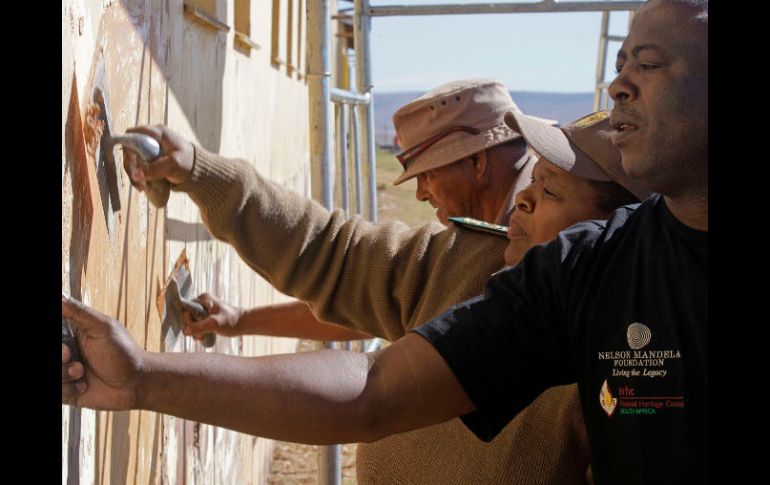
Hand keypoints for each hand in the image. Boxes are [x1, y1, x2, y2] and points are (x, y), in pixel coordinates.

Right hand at [61, 294, 145, 409]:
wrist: (136, 382)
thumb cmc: (124, 352)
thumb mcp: (102, 328)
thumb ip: (79, 312)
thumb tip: (60, 296)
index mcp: (71, 333)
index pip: (54, 329)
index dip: (57, 340)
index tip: (65, 346)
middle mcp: (65, 351)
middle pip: (48, 352)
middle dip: (58, 356)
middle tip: (68, 355)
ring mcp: (65, 371)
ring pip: (50, 372)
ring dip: (63, 373)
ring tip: (81, 372)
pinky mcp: (67, 391)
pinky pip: (56, 391)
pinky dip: (68, 388)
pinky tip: (84, 385)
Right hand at [123, 125, 194, 188]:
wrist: (199, 170)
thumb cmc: (189, 163)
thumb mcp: (173, 165)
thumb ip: (155, 169)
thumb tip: (136, 174)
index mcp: (158, 132)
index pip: (133, 133)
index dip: (127, 147)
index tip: (132, 163)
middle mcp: (152, 138)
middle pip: (130, 148)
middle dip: (130, 165)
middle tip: (137, 180)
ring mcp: (151, 147)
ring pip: (133, 158)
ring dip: (134, 172)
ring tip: (141, 186)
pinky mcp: (151, 158)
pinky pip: (139, 165)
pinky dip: (139, 175)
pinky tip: (143, 186)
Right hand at [183, 293, 244, 338]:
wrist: (243, 324)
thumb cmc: (232, 321)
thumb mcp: (215, 324)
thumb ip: (199, 327)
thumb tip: (185, 330)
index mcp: (203, 299)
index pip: (185, 309)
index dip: (187, 321)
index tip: (195, 328)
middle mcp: (202, 302)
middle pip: (188, 317)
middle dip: (193, 328)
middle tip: (201, 335)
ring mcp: (204, 310)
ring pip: (192, 323)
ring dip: (196, 332)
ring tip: (204, 336)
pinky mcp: (206, 317)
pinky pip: (197, 325)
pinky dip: (199, 332)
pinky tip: (205, 336)